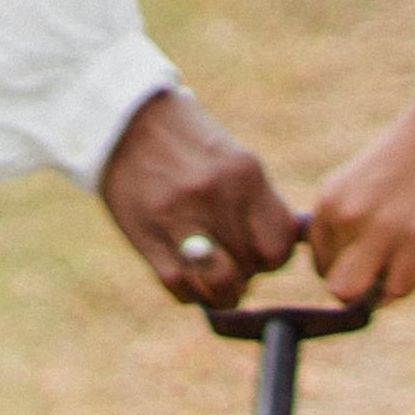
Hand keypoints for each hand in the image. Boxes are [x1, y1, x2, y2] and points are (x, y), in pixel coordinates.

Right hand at [97, 88, 300, 308]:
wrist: (124, 123)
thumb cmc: (186, 145)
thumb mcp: (232, 160)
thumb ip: (258, 203)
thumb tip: (290, 243)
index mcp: (244, 175)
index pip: (279, 246)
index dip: (272, 258)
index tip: (258, 251)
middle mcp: (216, 197)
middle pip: (252, 268)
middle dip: (246, 273)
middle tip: (230, 260)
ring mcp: (179, 219)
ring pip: (219, 285)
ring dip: (220, 291)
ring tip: (212, 278)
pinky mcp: (147, 238)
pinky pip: (180, 287)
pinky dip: (189, 290)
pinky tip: (186, 272)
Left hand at [309, 95, 414, 306]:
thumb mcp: (362, 183)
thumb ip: (350, 222)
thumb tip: (350, 277)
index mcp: (329, 201)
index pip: (322, 264)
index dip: (349, 268)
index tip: (374, 255)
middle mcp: (347, 216)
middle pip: (335, 287)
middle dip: (358, 289)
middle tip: (385, 270)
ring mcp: (382, 228)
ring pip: (361, 296)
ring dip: (383, 292)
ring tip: (405, 263)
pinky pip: (400, 290)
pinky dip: (411, 283)